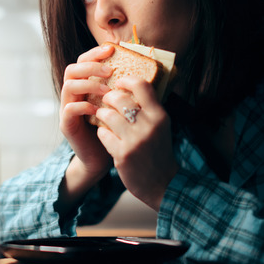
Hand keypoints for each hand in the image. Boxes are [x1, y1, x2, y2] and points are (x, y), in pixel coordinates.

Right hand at [56, 45, 114, 213]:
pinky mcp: (67, 125)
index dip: (95, 53)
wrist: (103, 159)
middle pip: (72, 69)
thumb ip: (124, 89)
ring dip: (89, 84)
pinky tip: (98, 110)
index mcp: (85, 86)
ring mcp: (67, 108)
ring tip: (106, 90)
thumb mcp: (121, 106)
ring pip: (68, 86)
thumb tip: (144, 71)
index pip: (84, 61)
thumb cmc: (115, 131)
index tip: (111, 49)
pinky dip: (84, 106)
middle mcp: (73, 94)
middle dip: (91, 66)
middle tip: (109, 70)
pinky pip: (69, 109)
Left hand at [94, 76, 178, 210]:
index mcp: (159, 116)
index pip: (142, 85)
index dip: (126, 80)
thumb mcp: (161, 126)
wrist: (162, 184)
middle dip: (108, 97)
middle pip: (119, 98)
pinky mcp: (122, 155)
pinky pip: (103, 134)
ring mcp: (134, 141)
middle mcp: (148, 126)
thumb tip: (132, 84)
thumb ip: (149, 107)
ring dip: (101, 114)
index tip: (119, 82)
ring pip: (107, 115)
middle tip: (106, 100)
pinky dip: (101, 133)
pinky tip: (105, 135)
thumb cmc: (158, 151)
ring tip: (102, 116)